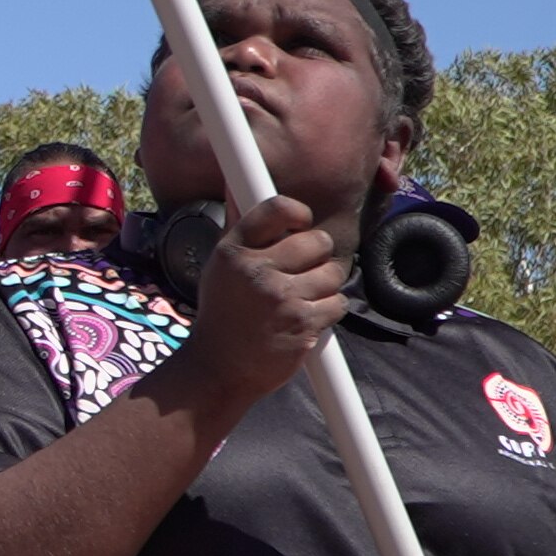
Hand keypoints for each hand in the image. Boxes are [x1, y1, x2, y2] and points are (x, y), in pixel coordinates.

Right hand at [164, 193, 347, 407]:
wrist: (217, 371)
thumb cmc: (221, 317)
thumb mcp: (219, 269)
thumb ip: (239, 230)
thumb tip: (235, 184)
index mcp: (234, 252)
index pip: (277, 208)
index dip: (298, 214)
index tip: (301, 225)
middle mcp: (256, 270)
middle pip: (317, 241)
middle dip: (317, 257)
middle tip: (302, 273)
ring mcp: (281, 297)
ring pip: (332, 274)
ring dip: (324, 288)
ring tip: (300, 300)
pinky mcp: (302, 323)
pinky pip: (337, 303)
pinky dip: (328, 312)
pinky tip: (305, 320)